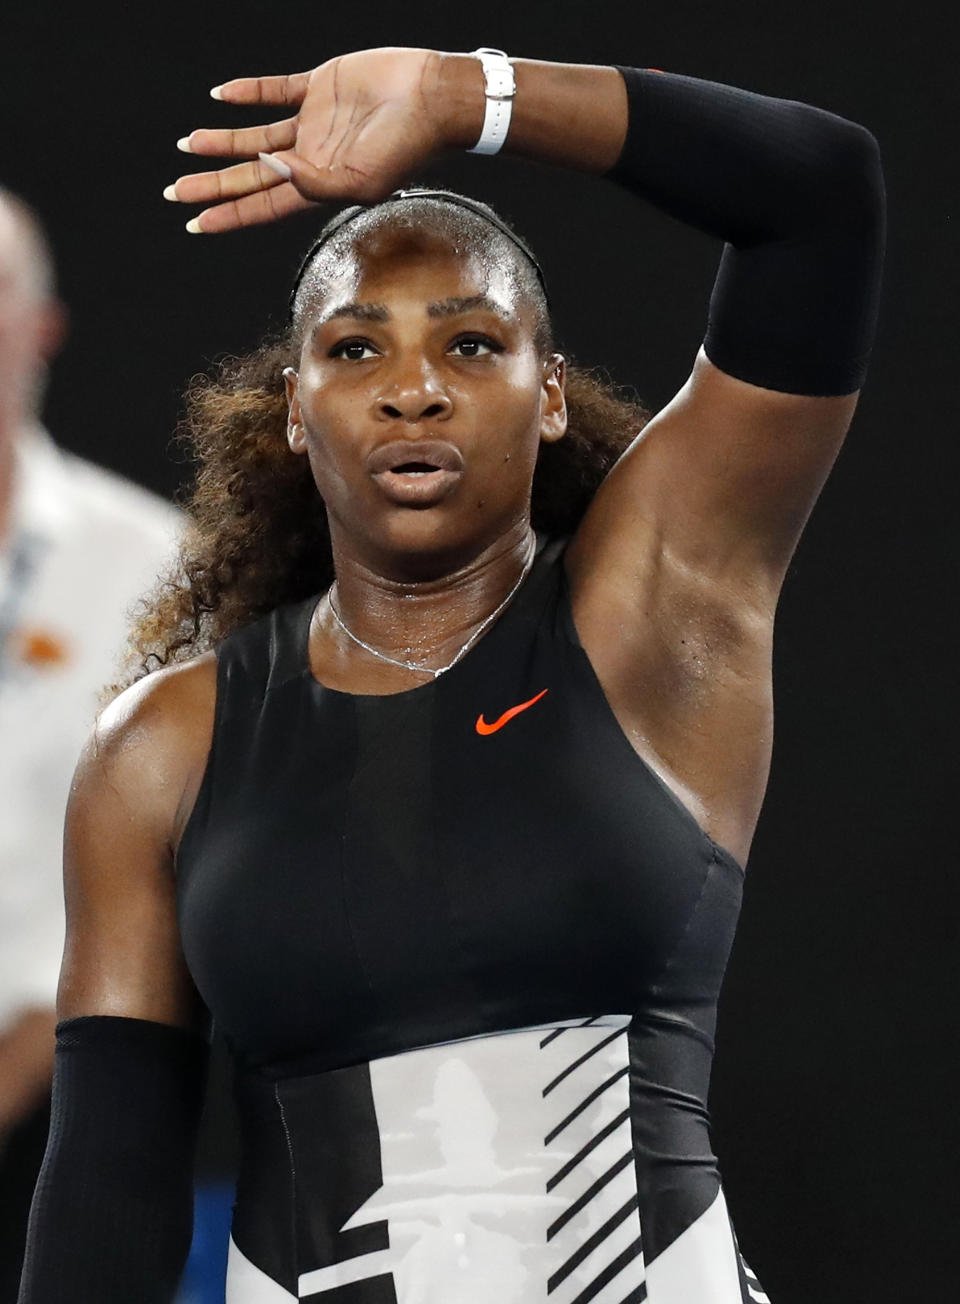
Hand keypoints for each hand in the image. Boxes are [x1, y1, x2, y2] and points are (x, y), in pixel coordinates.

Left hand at [166, 48, 469, 232]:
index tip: (196, 222)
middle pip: (251, 176)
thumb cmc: (408, 146)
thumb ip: (313, 181)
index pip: (264, 205)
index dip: (229, 215)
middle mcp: (311, 157)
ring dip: (222, 141)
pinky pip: (274, 90)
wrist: (432, 97)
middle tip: (175, 190)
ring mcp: (313, 123)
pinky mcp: (319, 86)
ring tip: (187, 145)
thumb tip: (268, 169)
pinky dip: (247, 93)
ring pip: (255, 135)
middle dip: (212, 184)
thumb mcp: (362, 180)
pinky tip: (220, 96)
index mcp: (320, 185)